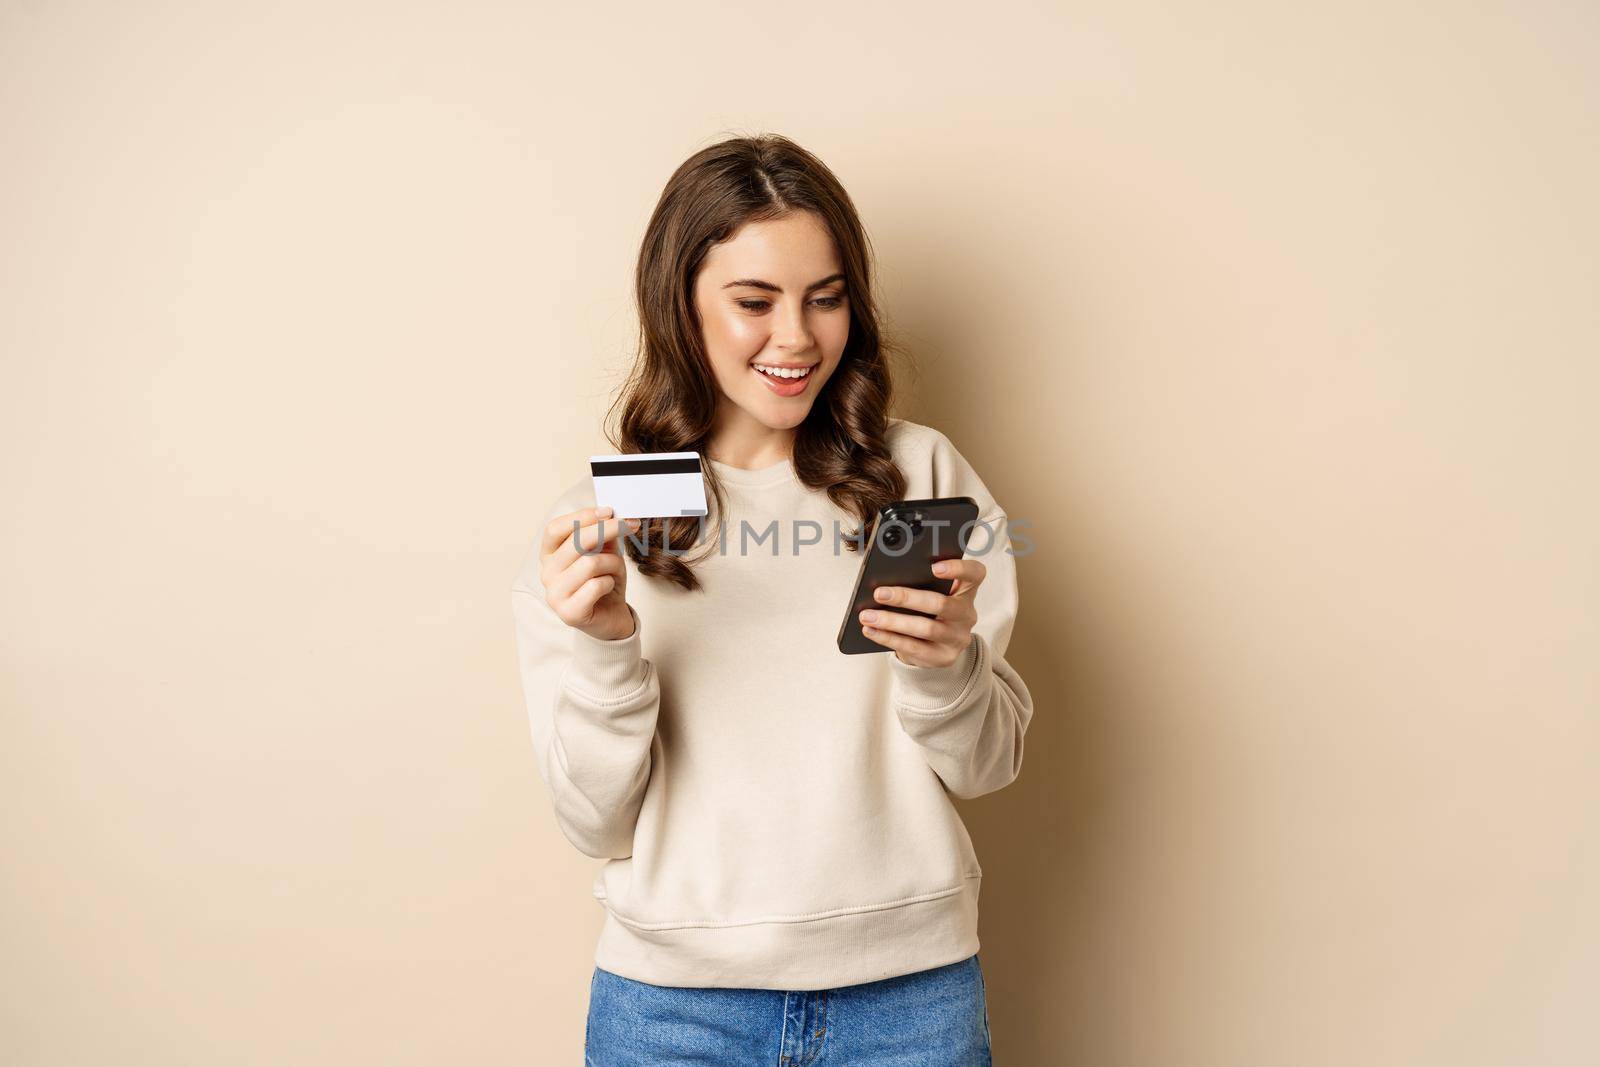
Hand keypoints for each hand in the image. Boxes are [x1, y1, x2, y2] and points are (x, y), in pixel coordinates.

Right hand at [540, 505, 641, 641]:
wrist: (612, 617)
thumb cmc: (605, 581)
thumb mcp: (605, 552)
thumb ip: (603, 534)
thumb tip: (610, 514)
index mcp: (550, 555)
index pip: (555, 528)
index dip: (582, 516)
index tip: (608, 511)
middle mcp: (546, 573)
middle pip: (576, 542)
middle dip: (608, 529)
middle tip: (631, 525)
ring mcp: (554, 594)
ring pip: (590, 563)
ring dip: (613, 563)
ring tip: (616, 570)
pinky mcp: (568, 613)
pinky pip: (596, 586)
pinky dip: (610, 582)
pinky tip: (608, 588)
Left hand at [858, 558, 985, 667]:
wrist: (936, 646)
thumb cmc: (929, 610)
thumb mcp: (932, 593)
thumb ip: (919, 581)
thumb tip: (885, 577)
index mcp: (966, 590)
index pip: (975, 574)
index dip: (959, 568)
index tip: (935, 566)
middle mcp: (966, 614)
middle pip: (942, 604)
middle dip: (907, 598)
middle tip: (880, 593)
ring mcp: (957, 638)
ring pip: (925, 628)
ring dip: (892, 621)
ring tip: (868, 615)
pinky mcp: (943, 657)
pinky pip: (913, 647)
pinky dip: (888, 638)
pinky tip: (871, 630)